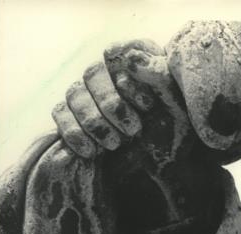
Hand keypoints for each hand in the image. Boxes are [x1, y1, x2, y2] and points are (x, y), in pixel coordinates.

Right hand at [53, 40, 222, 233]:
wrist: (168, 171)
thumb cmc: (178, 136)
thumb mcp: (178, 108)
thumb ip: (160, 77)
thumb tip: (129, 57)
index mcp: (137, 65)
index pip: (118, 55)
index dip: (130, 80)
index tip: (149, 106)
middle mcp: (110, 74)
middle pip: (93, 74)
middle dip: (112, 105)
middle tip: (133, 131)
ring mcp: (88, 93)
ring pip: (74, 94)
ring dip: (94, 121)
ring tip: (115, 145)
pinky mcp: (73, 116)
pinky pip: (61, 115)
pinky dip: (74, 133)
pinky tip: (92, 152)